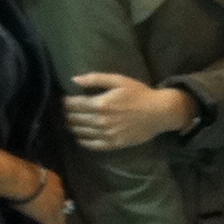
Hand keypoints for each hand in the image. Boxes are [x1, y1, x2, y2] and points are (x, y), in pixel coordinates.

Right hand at [8, 164, 70, 223]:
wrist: (17, 177)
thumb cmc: (16, 172)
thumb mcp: (25, 174)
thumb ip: (26, 180)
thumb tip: (17, 184)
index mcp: (54, 180)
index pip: (56, 195)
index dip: (49, 204)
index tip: (39, 210)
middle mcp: (59, 193)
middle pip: (60, 210)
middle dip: (52, 218)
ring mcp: (56, 206)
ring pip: (59, 222)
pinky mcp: (49, 218)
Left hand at [65, 71, 192, 150]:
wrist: (158, 112)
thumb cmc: (139, 93)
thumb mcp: (118, 80)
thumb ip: (95, 79)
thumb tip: (74, 79)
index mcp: (100, 104)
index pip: (73, 105)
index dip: (66, 102)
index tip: (64, 100)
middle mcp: (100, 121)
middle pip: (74, 119)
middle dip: (67, 114)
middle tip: (66, 112)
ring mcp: (106, 134)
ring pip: (80, 132)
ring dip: (72, 127)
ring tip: (70, 122)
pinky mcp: (113, 144)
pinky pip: (92, 145)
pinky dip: (82, 141)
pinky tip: (80, 137)